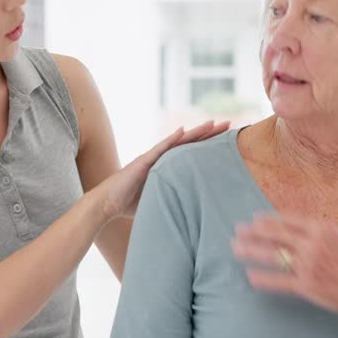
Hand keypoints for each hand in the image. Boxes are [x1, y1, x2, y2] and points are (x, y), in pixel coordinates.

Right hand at [96, 121, 230, 220]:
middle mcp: (161, 159)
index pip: (192, 153)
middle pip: (190, 143)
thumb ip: (175, 200)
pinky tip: (181, 131)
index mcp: (167, 167)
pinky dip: (170, 140)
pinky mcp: (142, 162)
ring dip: (195, 132)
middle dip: (209, 133)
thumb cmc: (130, 204)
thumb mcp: (160, 200)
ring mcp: (152, 158)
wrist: (107, 203)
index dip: (209, 145)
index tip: (228, 139)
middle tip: (229, 124)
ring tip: (212, 123)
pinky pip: (159, 149)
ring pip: (178, 142)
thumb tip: (194, 214)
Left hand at [232, 214, 337, 328]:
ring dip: (252, 251)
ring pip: (273, 256)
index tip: (254, 219)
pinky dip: (263, 279)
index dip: (268, 220)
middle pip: (275, 235)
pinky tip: (250, 276)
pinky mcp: (307, 286)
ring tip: (236, 249)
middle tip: (237, 231)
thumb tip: (296, 226)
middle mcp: (313, 245)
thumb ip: (318, 231)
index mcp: (321, 229)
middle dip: (253, 232)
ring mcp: (309, 266)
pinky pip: (280, 281)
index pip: (287, 220)